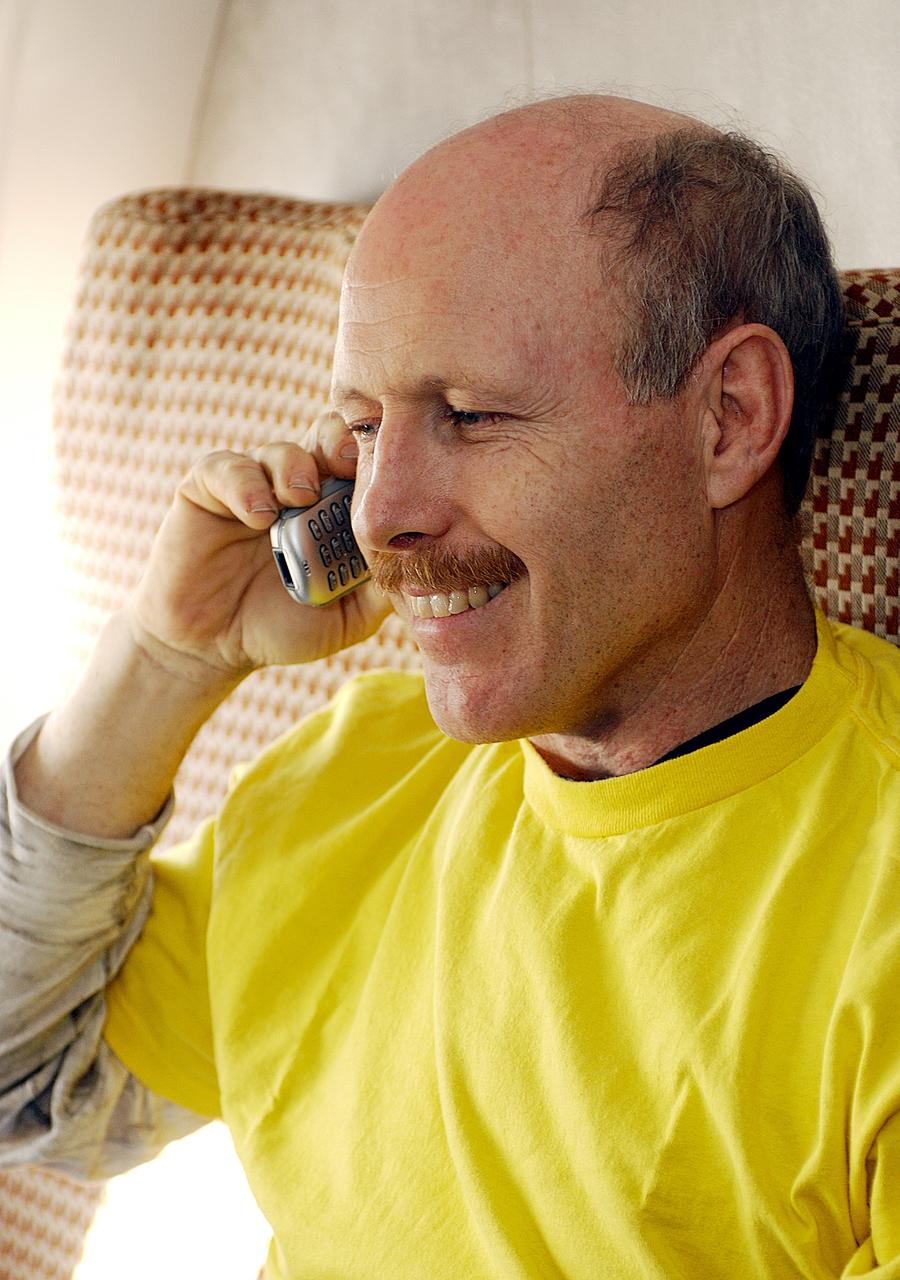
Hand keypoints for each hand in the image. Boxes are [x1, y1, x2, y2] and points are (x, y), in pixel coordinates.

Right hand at [126, 412, 391, 683]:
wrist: (214, 648)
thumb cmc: (283, 628)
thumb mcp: (348, 618)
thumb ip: (383, 591)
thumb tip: (432, 569)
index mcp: (336, 509)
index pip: (362, 464)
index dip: (376, 458)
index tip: (391, 471)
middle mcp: (297, 488)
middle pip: (325, 439)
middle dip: (340, 442)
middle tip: (347, 460)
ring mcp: (252, 486)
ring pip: (280, 451)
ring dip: (294, 466)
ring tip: (299, 496)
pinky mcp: (207, 491)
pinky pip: (225, 469)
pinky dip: (244, 485)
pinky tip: (259, 516)